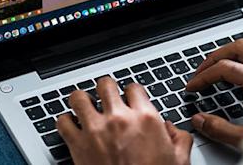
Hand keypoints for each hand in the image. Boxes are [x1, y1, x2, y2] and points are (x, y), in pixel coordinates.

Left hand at [57, 77, 192, 164]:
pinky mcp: (78, 145)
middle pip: (105, 84)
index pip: (133, 88)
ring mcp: (96, 130)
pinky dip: (65, 122)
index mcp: (146, 119)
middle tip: (105, 98)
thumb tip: (171, 129)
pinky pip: (63, 122)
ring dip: (82, 101)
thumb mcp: (179, 161)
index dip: (131, 93)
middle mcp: (120, 119)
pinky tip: (71, 126)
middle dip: (105, 90)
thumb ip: (179, 139)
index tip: (128, 100)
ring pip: (79, 97)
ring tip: (85, 107)